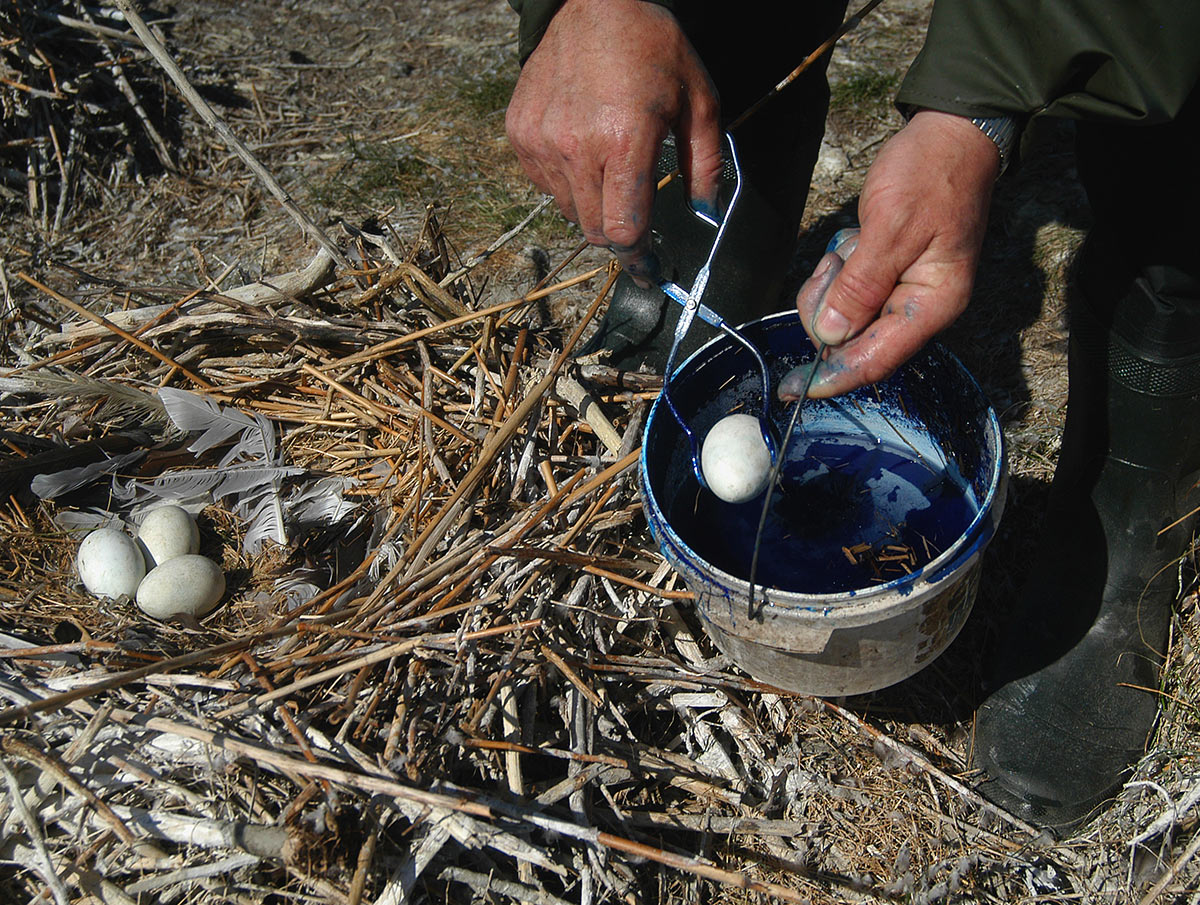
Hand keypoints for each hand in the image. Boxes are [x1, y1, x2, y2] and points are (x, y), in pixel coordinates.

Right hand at [505, 0, 721, 282]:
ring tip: (611, 173)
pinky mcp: (521, 134)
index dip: (637, 258)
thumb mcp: (700, 100)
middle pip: (594, 230)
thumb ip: (706, 164)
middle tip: (636, 230)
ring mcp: (543, 142)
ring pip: (568, 211)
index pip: (623, 230)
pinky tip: (584, 153)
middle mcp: (577, 148)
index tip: (647, 269)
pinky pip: (545, 185)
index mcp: (625, 142)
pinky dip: (567, 184)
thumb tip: (706, 213)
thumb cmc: (652, 47)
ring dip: (593, 209)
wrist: (592, 2)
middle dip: (619, 238)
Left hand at [794, 110, 1000, 397]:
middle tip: (836, 261)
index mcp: (932, 304)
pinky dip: (839, 269)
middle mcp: (919, 307)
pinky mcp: (888, 276)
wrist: (951, 135)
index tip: (793, 389)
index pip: (875, 359)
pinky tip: (856, 239)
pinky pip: (846, 291)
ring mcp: (903, 292)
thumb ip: (860, 285)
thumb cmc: (930, 174)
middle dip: (828, 307)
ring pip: (843, 316)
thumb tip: (832, 336)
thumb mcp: (891, 226)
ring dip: (833, 284)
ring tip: (852, 243)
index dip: (832, 377)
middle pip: (852, 340)